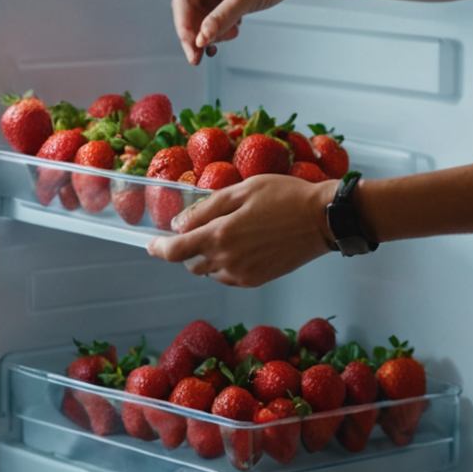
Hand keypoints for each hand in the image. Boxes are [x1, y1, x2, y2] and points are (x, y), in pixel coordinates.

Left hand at [146, 172, 337, 286]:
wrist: (322, 219)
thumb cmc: (283, 196)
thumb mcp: (241, 190)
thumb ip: (206, 209)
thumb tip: (178, 225)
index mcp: (219, 235)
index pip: (176, 251)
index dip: (159, 248)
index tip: (151, 244)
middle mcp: (227, 260)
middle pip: (191, 263)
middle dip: (188, 248)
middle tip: (200, 228)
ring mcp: (243, 275)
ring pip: (210, 271)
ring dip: (208, 256)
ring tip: (228, 233)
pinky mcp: (257, 281)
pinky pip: (229, 277)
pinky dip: (226, 264)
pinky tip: (242, 245)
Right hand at [170, 0, 309, 65]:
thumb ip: (223, 17)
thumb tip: (201, 39)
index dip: (184, 24)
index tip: (191, 46)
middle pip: (190, 7)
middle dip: (195, 32)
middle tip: (198, 56)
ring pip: (202, 14)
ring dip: (209, 32)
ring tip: (224, 41)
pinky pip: (215, 14)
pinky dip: (220, 27)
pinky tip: (231, 33)